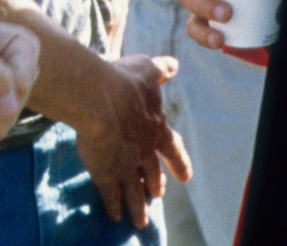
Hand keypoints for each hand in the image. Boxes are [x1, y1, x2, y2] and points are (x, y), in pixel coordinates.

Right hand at [70, 54, 191, 227]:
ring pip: (135, 192)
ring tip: (141, 221)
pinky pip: (111, 195)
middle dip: (156, 186)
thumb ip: (160, 70)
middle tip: (158, 195)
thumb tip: (173, 65)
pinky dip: (114, 206)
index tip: (186, 176)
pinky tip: (113, 216)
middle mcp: (145, 152)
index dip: (179, 162)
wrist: (99, 99)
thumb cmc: (123, 81)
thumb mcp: (146, 70)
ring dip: (138, 207)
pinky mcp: (106, 173)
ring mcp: (126, 166)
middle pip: (153, 175)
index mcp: (156, 129)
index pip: (173, 149)